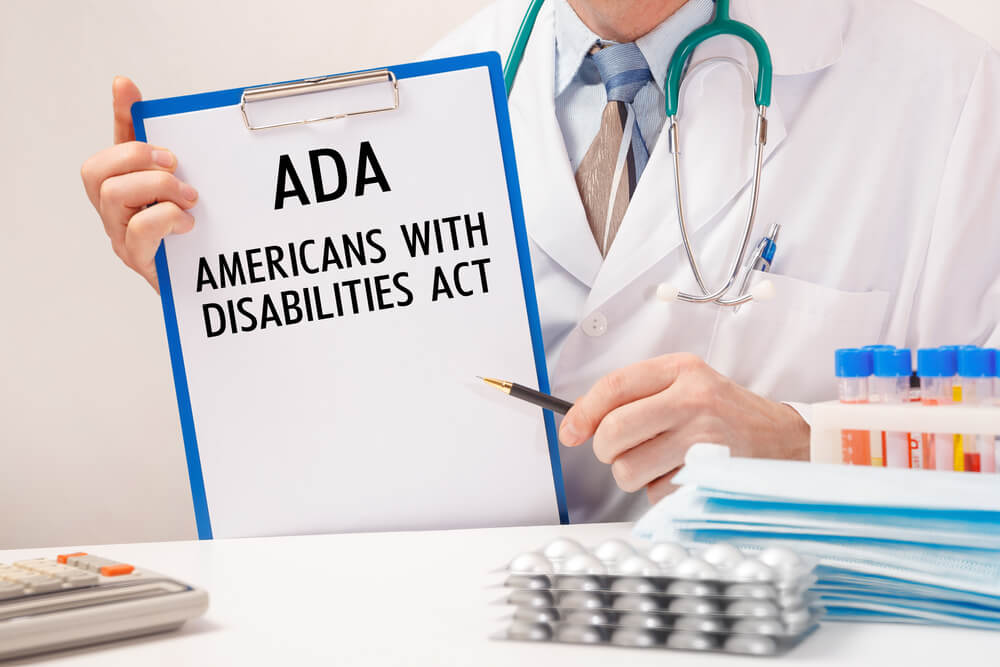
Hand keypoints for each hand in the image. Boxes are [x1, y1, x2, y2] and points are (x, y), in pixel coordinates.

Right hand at [80, 77, 198, 291]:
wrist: (203, 288)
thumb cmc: (194, 240)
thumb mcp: (193, 197)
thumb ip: (187, 166)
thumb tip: (187, 130)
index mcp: (129, 186)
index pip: (117, 142)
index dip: (120, 113)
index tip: (126, 87)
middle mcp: (115, 209)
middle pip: (97, 170)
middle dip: (136, 157)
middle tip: (175, 165)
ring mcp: (120, 234)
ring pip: (112, 195)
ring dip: (156, 188)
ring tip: (189, 199)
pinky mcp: (137, 258)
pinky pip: (139, 230)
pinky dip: (167, 220)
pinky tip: (188, 225)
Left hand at [558, 353, 808, 503]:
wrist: (788, 441)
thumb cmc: (728, 416)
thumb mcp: (688, 386)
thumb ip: (638, 396)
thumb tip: (580, 422)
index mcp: (681, 370)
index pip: (614, 386)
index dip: (583, 412)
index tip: (569, 431)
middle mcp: (692, 399)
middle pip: (614, 431)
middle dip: (607, 450)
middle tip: (621, 452)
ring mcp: (703, 438)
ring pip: (629, 469)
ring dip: (637, 475)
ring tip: (664, 463)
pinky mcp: (710, 475)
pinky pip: (656, 494)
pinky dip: (663, 492)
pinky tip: (686, 476)